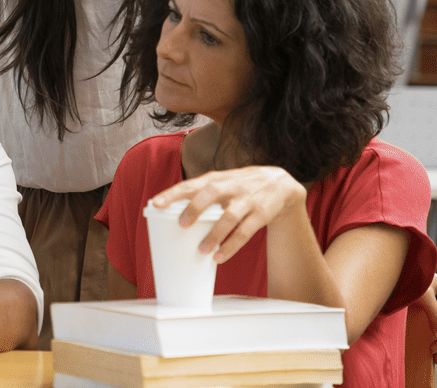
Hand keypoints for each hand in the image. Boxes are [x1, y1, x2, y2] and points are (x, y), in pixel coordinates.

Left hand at [152, 166, 306, 263]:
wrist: (281, 184)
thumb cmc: (241, 186)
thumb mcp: (222, 183)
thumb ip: (201, 194)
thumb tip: (171, 213)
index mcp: (216, 179)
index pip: (191, 184)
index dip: (172, 193)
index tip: (155, 203)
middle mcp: (231, 186)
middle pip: (210, 194)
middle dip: (195, 208)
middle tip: (181, 224)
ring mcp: (247, 200)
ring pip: (229, 217)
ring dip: (215, 234)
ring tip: (202, 250)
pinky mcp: (261, 214)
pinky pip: (245, 232)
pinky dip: (232, 246)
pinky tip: (220, 257)